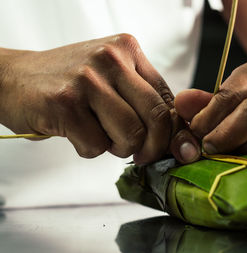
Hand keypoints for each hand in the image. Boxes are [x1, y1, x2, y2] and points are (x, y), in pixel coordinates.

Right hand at [0, 34, 199, 163]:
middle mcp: (110, 59)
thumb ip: (141, 99)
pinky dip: (90, 149)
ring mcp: (87, 79)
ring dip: (121, 149)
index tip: (169, 147)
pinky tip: (77, 134)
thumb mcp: (111, 77)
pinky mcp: (64, 103)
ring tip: (104, 138)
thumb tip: (175, 136)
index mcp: (127, 50)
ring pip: (130, 134)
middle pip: (156, 117)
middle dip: (154, 147)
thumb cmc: (68, 82)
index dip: (173, 130)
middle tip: (142, 155)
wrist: (13, 77)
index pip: (166, 98)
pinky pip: (96, 146)